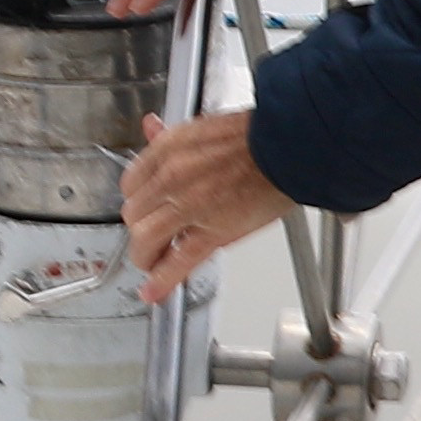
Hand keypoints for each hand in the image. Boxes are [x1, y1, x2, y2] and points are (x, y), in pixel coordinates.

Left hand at [120, 109, 298, 299]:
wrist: (290, 146)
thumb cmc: (257, 136)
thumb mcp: (202, 129)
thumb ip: (169, 135)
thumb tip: (151, 127)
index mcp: (169, 149)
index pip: (131, 184)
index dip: (138, 201)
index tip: (143, 207)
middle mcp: (172, 177)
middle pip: (134, 214)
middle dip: (140, 227)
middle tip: (151, 235)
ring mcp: (189, 206)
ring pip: (145, 240)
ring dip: (145, 254)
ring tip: (153, 262)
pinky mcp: (212, 232)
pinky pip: (178, 261)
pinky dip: (161, 281)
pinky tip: (154, 292)